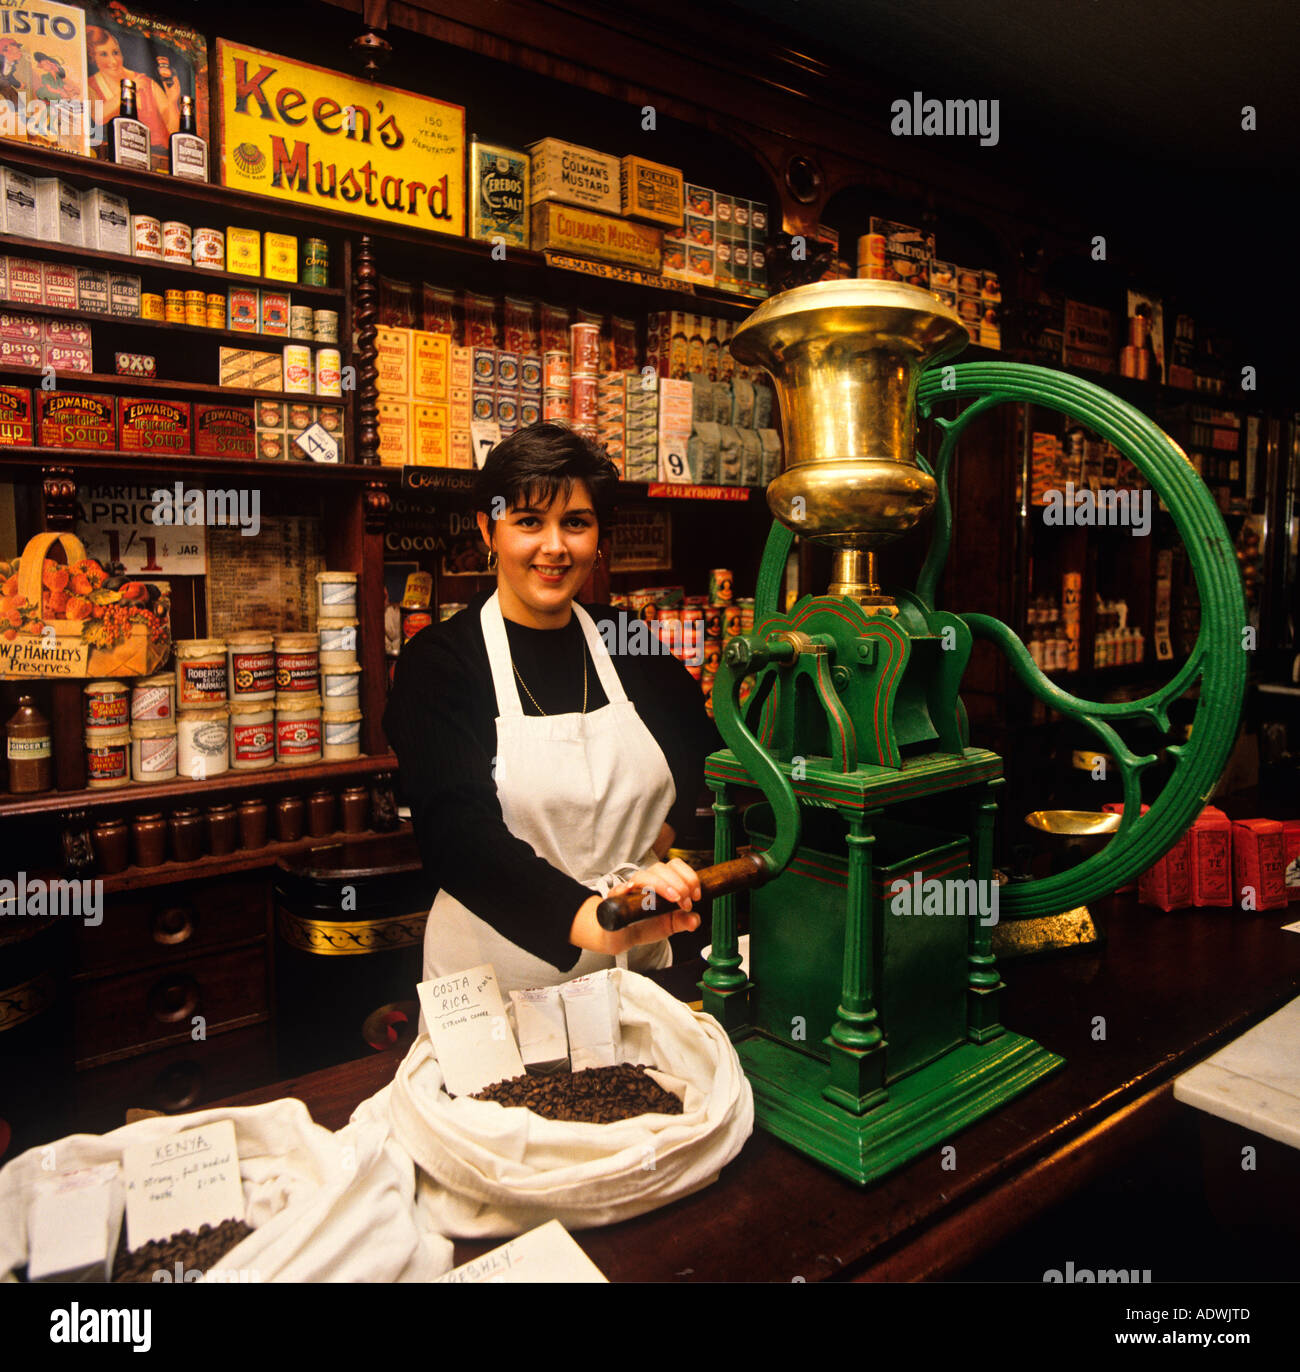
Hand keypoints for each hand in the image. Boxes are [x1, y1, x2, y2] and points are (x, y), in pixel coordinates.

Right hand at [569, 859, 702, 955]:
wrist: (622, 937)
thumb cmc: (645, 925)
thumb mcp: (670, 925)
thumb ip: (684, 921)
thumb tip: (694, 920)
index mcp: (662, 882)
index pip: (675, 866)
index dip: (689, 876)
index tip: (696, 895)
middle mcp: (646, 882)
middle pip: (661, 868)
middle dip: (679, 883)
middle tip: (686, 902)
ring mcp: (630, 889)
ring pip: (643, 876)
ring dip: (661, 885)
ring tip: (673, 899)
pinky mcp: (615, 900)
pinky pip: (618, 890)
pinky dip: (625, 888)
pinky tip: (631, 891)